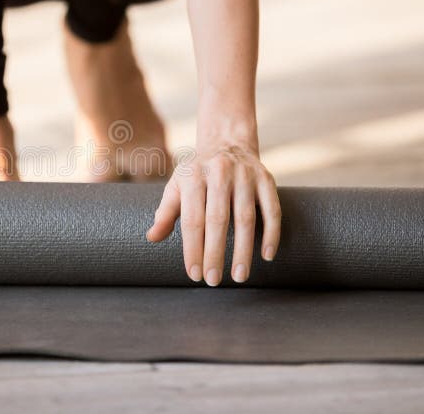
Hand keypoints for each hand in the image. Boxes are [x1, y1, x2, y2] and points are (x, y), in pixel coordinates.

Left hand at [146, 138, 280, 285]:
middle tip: (213, 280)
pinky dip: (271, 233)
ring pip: (245, 217)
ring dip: (243, 249)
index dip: (193, 248)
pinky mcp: (266, 179)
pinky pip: (272, 209)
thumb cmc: (197, 173)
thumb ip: (165, 212)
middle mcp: (219, 173)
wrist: (227, 142)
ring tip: (240, 275)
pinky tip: (267, 255)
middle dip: (215, 253)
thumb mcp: (177, 186)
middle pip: (217, 219)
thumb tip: (151, 238)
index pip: (192, 219)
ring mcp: (245, 175)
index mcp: (193, 176)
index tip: (194, 274)